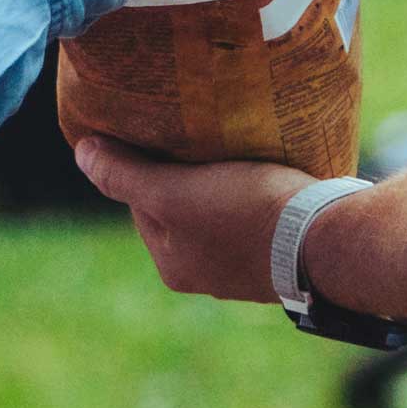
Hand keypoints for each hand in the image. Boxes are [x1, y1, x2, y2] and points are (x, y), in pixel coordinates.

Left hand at [75, 136, 313, 302]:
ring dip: (222, 180)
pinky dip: (254, 192)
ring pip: (218, 209)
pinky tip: (265, 169)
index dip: (148, 164)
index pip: (142, 202)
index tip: (165, 133)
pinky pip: (254, 214)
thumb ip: (124, 175)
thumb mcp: (171, 191)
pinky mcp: (280, 252)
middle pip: (180, 207)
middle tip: (200, 134)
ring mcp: (245, 267)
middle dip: (187, 173)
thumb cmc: (242, 212)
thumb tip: (81, 152)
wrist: (326, 239)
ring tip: (233, 147)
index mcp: (172, 265)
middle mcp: (204, 274)